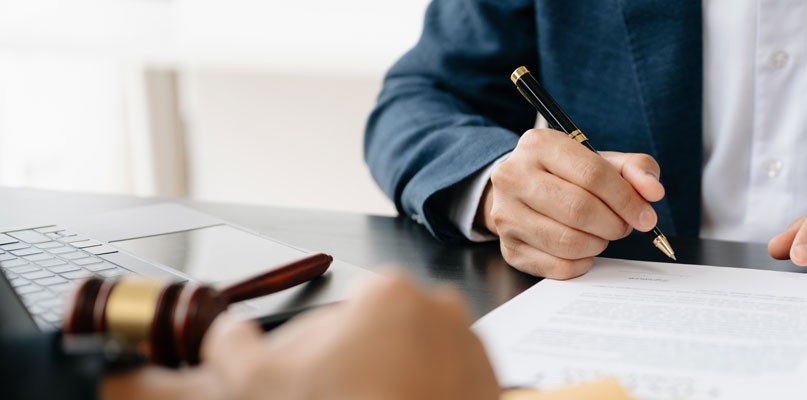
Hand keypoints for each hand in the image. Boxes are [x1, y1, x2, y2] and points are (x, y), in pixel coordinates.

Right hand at [199, 271, 499, 399]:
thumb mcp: (256, 380)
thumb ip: (230, 345)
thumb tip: (226, 332)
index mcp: (391, 292)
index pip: (350, 307)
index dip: (326, 345)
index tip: (318, 377)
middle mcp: (445, 310)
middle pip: (391, 332)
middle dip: (366, 361)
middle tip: (344, 396)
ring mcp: (476, 351)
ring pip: (424, 359)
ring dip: (400, 380)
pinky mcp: (493, 388)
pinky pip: (453, 388)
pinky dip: (431, 399)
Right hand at [480, 129, 663, 278]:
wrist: (522, 191)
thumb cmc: (568, 175)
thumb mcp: (602, 161)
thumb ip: (635, 169)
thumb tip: (653, 192)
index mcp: (540, 144)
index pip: (593, 175)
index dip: (627, 200)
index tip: (645, 216)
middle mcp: (514, 176)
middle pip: (579, 210)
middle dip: (613, 224)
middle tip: (623, 226)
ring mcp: (506, 214)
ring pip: (568, 242)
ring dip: (598, 244)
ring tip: (601, 234)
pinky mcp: (508, 248)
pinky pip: (558, 266)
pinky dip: (582, 263)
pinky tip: (584, 250)